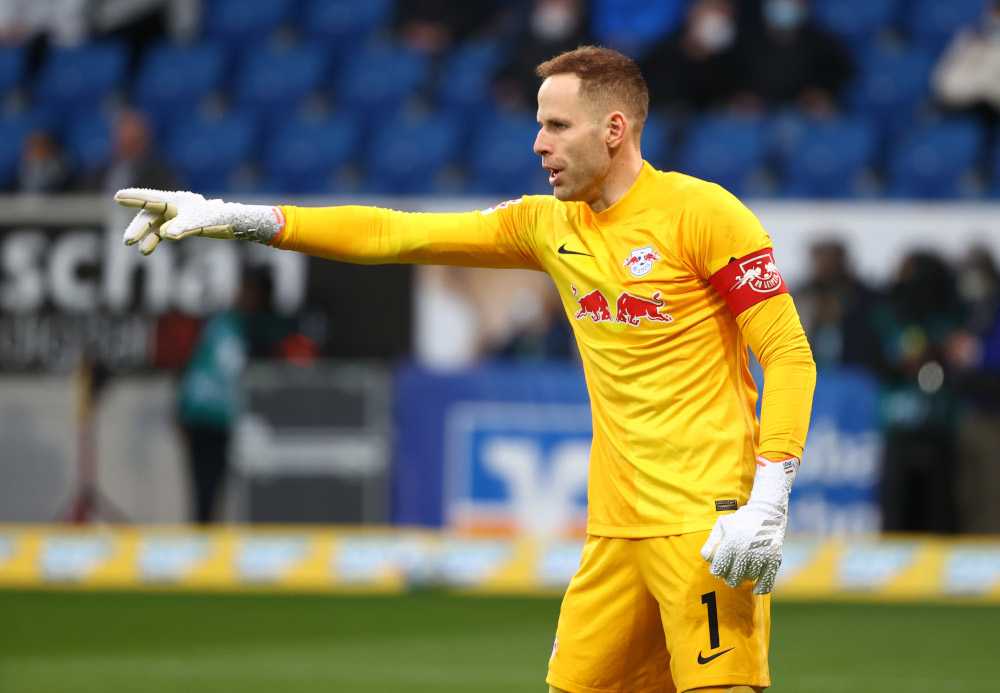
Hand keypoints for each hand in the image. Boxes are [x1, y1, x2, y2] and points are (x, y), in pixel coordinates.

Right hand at [115, 188, 283, 254]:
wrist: (233, 224)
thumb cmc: (215, 220)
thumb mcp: (198, 224)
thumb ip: (181, 228)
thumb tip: (165, 234)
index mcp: (176, 200)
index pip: (151, 199)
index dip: (134, 198)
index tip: (117, 197)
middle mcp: (173, 206)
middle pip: (149, 214)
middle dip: (139, 227)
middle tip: (128, 240)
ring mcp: (176, 216)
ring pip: (154, 224)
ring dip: (146, 236)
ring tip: (141, 250)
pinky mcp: (180, 225)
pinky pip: (162, 231)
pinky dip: (154, 239)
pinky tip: (147, 249)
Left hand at [700, 456, 798, 594]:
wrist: (766, 513)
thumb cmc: (740, 521)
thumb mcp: (722, 526)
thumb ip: (711, 542)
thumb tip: (706, 557)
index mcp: (731, 543)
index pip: (719, 569)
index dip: (717, 571)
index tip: (719, 568)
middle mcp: (746, 551)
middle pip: (733, 578)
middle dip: (728, 577)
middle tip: (729, 573)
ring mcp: (761, 556)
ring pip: (748, 579)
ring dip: (744, 576)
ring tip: (743, 568)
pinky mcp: (774, 560)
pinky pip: (767, 582)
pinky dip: (761, 588)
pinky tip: (756, 589)